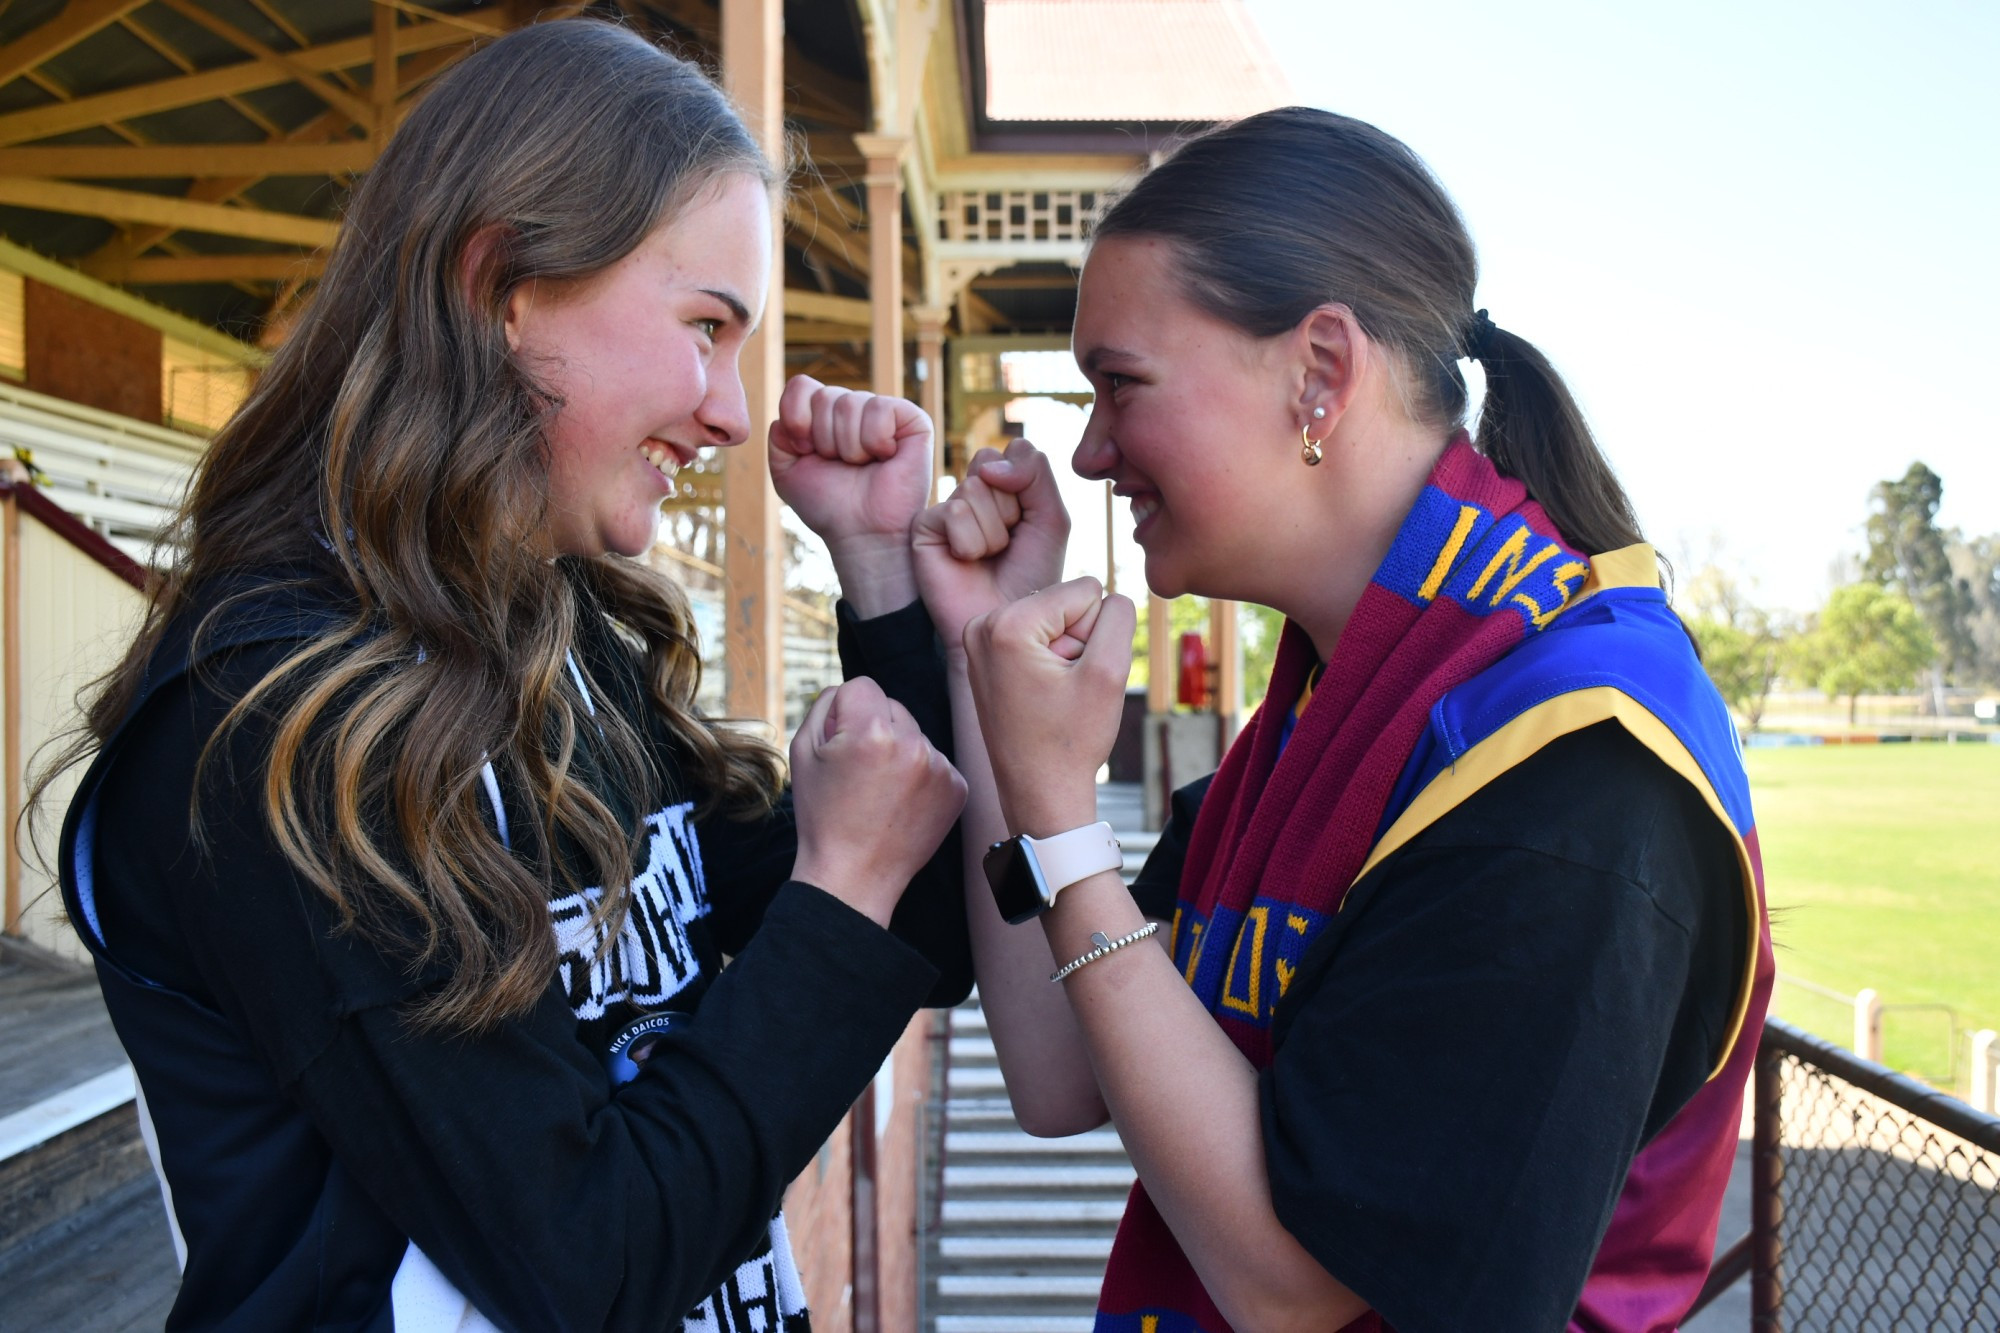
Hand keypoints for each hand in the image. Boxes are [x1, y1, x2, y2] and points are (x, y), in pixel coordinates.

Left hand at [768, 376, 931, 613]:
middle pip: (824, 396)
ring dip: (849, 446)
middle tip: (841, 465)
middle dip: (824, 440)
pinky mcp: (913, 420)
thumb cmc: (828, 505)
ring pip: (850, 403)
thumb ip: (778, 435)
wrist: (861, 533)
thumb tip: (793, 411)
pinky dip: (875, 440)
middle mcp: (855, 407)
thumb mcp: (786, 470)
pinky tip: (885, 458)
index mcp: (826, 414)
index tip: (807, 452)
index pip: (802, 386)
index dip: (797, 419)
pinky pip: (880, 408)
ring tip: (863, 465)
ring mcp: (885, 412)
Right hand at [789, 677, 967, 925]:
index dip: (844, 711)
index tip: (839, 743)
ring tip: (879, 790)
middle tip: (858, 771)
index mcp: (871, 732)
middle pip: (892, 706)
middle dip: (874, 727)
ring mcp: (940, 767)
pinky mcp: (957, 787)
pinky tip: (900, 801)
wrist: (854, 875)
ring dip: (899, 750)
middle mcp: (912, 744)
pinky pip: (934, 759)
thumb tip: (849, 691)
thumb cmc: (822, 814)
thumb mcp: (803, 752)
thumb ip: (824, 706)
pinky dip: (919, 774)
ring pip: (915, 733)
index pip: (862, 684)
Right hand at [913, 439, 1070, 660]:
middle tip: (1008, 544)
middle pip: (993, 466)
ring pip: (974, 488)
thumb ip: (1035, 473)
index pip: (1018, 451)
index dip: (1030, 486)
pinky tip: (966, 561)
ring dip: (993, 532)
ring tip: (989, 556)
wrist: (1006, 619)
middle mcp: (974, 491)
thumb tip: (989, 467)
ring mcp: (948, 507)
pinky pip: (954, 514)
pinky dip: (970, 544)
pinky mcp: (924, 526)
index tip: (1029, 523)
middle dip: (1011, 510)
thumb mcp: (1051, 518)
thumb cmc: (1031, 574)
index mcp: (1005, 484)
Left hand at [963, 577, 1134, 835]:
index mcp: (1006, 623)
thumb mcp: (1109, 672)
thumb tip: (1108, 595)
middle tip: (1064, 691)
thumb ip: (1118, 616)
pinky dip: (1049, 662)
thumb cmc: (1071, 741)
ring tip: (1054, 695)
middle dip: (1078, 642)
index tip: (1075, 679)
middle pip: (1066, 602)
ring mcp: (978, 639)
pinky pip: (1037, 636)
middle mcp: (982, 623)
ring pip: (1054, 619)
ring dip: (1067, 653)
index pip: (1086, 591)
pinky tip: (1043, 695)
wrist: (1040, 793)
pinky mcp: (984, 654)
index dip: (1096, 635)